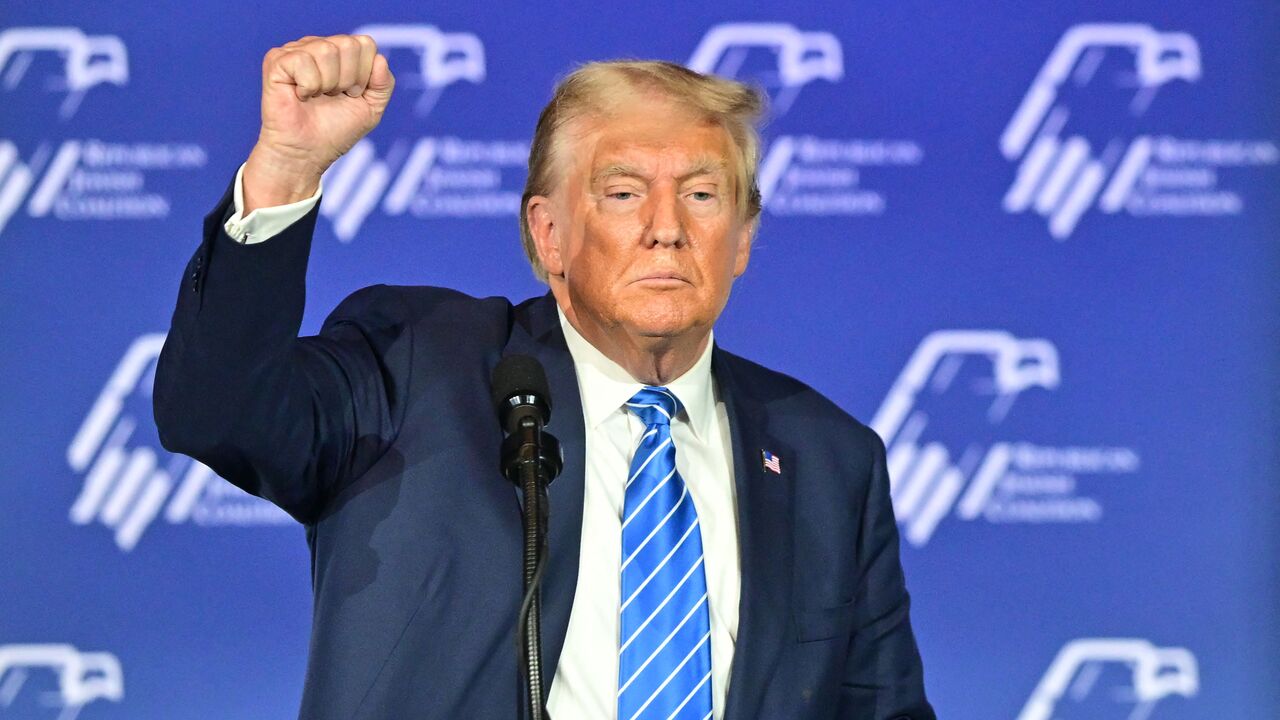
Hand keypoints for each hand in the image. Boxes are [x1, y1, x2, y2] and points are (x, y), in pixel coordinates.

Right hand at [243, 34, 394, 212]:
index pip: (365, 44)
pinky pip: (304, 60)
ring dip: (328, 83)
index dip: (365, 75)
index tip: (352, 94)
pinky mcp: (276, 60)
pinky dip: (308, 85)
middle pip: (348, 44)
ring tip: (316, 97)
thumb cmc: (335, 131)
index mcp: (340, 53)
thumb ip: (384, 84)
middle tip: (333, 97)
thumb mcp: (371, 109)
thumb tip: (380, 59)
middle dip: (348, 79)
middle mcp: (318, 46)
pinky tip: (300, 95)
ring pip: (327, 50)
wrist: (307, 153)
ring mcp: (296, 51)